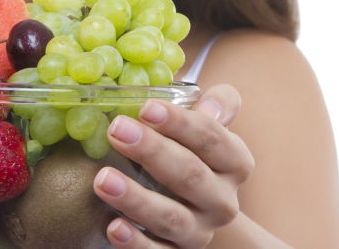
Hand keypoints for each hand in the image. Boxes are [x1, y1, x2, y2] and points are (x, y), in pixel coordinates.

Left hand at [93, 84, 254, 247]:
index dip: (179, 122)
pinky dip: (136, 243)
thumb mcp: (213, 128)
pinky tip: (114, 227)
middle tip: (117, 131)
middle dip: (152, 151)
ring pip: (172, 219)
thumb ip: (219, 104)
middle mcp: (222, 201)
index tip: (146, 108)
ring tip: (103, 180)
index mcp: (235, 162)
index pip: (211, 138)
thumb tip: (210, 104)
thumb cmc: (198, 155)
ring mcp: (200, 231)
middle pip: (190, 175)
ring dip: (136, 199)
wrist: (202, 212)